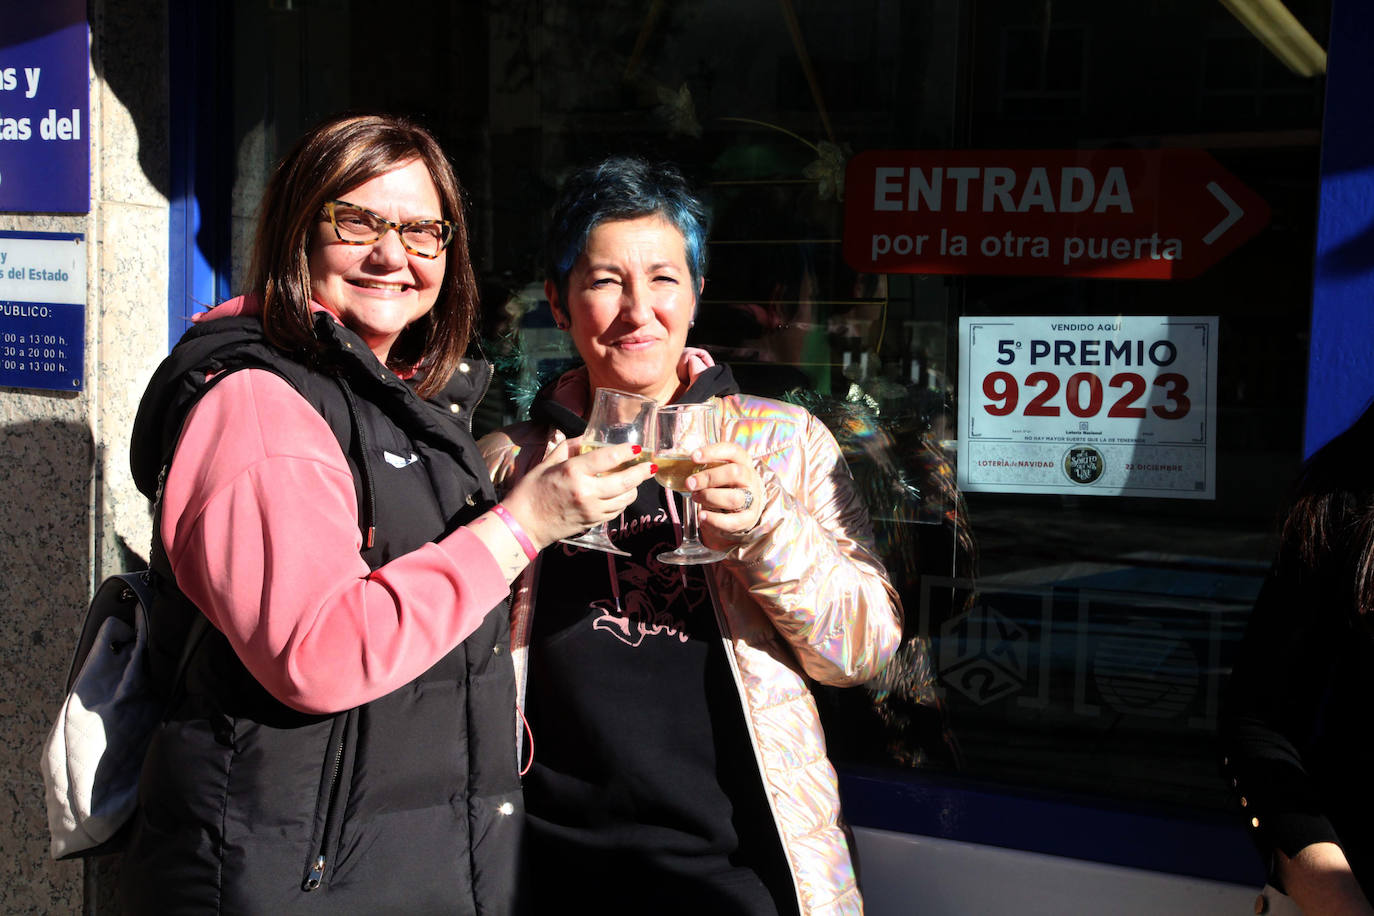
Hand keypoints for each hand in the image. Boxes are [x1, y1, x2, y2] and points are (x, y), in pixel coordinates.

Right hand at [500, 438, 654, 547]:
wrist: (523, 524)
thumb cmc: (532, 491)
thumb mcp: (547, 463)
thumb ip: (569, 447)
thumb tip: (587, 437)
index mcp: (573, 472)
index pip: (608, 458)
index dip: (626, 451)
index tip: (637, 448)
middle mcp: (586, 491)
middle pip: (625, 482)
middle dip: (642, 472)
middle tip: (650, 466)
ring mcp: (591, 509)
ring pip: (625, 499)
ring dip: (634, 488)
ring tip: (636, 480)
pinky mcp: (593, 522)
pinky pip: (616, 511)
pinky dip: (622, 502)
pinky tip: (621, 495)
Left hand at [684, 439, 763, 549]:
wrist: (741, 512)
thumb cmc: (725, 487)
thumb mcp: (719, 473)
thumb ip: (705, 468)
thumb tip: (675, 466)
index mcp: (743, 462)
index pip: (733, 451)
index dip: (713, 451)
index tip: (693, 456)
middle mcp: (750, 479)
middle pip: (735, 473)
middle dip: (709, 477)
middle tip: (689, 483)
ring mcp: (752, 500)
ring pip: (733, 498)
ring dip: (709, 497)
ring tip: (695, 497)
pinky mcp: (748, 519)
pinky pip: (733, 521)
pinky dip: (715, 520)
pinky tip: (702, 516)